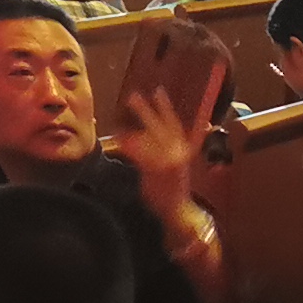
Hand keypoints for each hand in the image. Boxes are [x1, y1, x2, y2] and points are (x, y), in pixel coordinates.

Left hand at [120, 67, 220, 225]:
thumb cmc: (173, 188)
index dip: (166, 107)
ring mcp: (168, 161)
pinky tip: (119, 138)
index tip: (158, 91)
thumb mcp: (176, 164)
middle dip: (147, 110)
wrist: (179, 211)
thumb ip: (168, 148)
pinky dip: (128, 144)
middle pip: (161, 126)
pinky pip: (139, 153)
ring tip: (118, 120)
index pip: (175, 124)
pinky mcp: (156, 170)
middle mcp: (178, 153)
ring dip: (132, 128)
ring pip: (147, 138)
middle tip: (133, 95)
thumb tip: (149, 133)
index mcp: (184, 149)